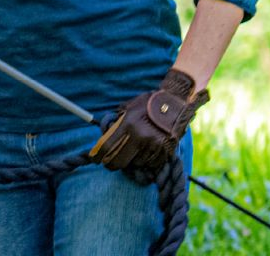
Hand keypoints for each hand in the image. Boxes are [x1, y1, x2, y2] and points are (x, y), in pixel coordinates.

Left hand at [89, 69, 207, 174]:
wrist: (175, 104)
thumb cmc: (149, 104)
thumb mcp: (128, 108)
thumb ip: (117, 123)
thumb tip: (105, 137)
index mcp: (128, 124)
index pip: (107, 147)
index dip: (97, 156)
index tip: (94, 159)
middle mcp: (140, 137)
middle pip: (119, 162)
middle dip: (111, 164)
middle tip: (109, 162)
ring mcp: (153, 146)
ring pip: (135, 164)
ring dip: (131, 161)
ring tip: (133, 151)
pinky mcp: (165, 152)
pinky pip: (150, 165)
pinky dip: (146, 161)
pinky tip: (146, 152)